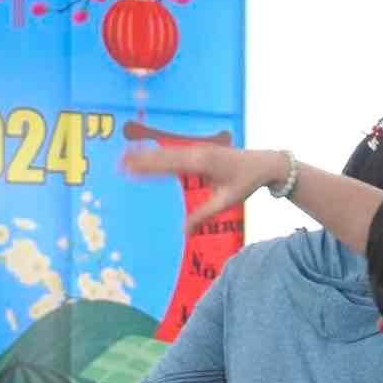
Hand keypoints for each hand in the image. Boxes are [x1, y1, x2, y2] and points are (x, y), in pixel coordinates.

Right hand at [122, 144, 286, 228]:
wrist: (264, 164)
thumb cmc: (246, 182)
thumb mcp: (226, 201)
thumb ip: (203, 215)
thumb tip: (184, 233)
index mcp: (203, 163)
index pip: (169, 165)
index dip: (148, 167)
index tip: (130, 169)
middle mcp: (198, 152)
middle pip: (163, 156)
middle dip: (140, 159)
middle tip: (117, 162)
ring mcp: (198, 149)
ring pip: (167, 151)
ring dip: (146, 153)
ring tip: (124, 156)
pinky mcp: (200, 150)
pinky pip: (175, 152)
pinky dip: (159, 153)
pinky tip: (145, 154)